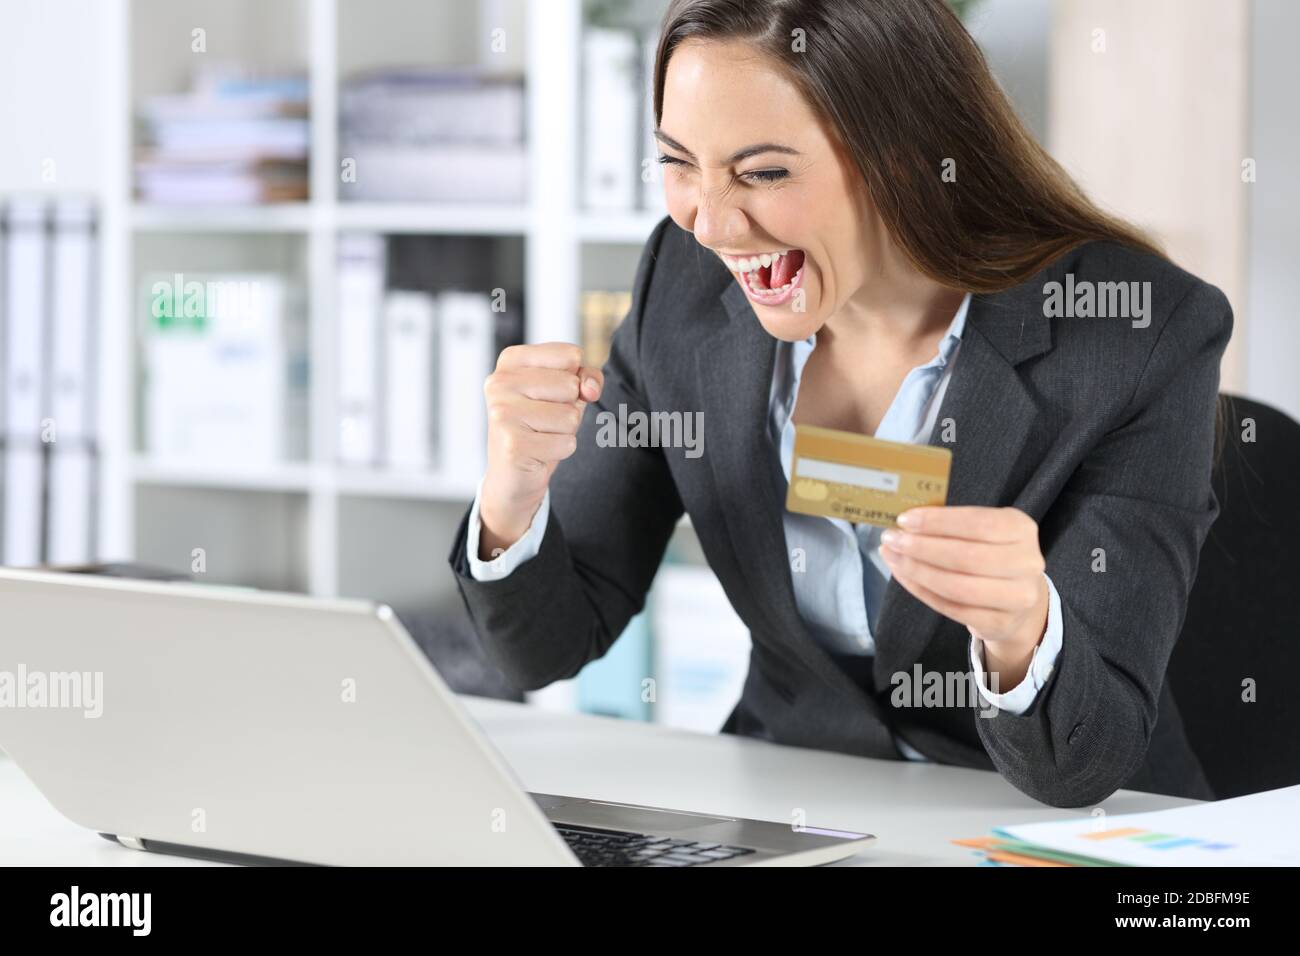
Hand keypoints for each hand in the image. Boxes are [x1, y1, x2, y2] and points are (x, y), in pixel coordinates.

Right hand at [479, 343, 602, 558]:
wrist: (512, 475)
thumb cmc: (540, 425)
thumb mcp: (566, 392)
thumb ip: (586, 377)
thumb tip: (590, 390)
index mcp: (511, 360)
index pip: (571, 355)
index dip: (575, 379)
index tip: (551, 395)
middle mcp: (500, 382)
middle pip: (571, 385)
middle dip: (568, 408)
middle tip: (543, 421)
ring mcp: (502, 412)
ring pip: (571, 416)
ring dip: (564, 432)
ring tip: (540, 435)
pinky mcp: (513, 443)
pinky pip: (566, 443)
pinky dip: (560, 451)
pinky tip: (538, 451)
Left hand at [879, 506, 1048, 689]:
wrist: (1017, 598)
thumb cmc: (989, 554)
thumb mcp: (982, 531)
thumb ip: (950, 525)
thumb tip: (904, 522)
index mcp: (1021, 529)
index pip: (978, 522)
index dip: (938, 522)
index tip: (904, 519)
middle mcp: (1027, 562)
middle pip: (966, 556)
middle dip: (921, 548)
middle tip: (892, 539)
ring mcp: (1017, 597)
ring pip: (957, 586)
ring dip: (917, 571)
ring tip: (893, 557)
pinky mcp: (1000, 623)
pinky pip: (952, 608)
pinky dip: (921, 591)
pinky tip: (903, 576)